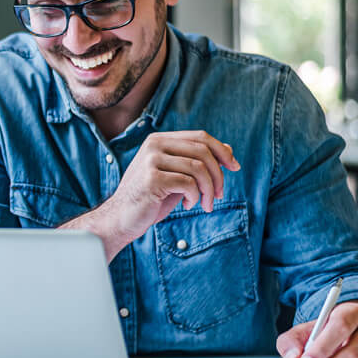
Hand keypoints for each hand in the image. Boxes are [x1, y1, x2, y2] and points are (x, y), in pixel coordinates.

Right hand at [105, 130, 240, 241]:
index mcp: (160, 140)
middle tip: (220, 194)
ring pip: (198, 168)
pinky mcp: (151, 179)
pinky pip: (187, 184)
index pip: (201, 137)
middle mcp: (154, 145)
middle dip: (218, 174)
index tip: (234, 167)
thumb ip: (197, 162)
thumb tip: (229, 150)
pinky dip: (194, 197)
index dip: (222, 151)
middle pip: (202, 151)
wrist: (122, 219)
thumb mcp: (177, 177)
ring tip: (206, 204)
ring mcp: (151, 161)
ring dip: (208, 190)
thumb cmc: (151, 199)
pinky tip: (187, 205)